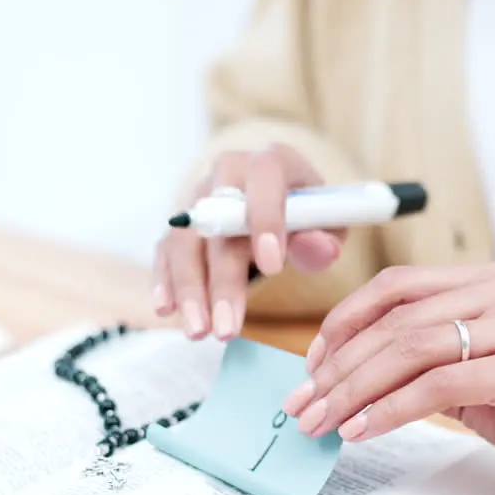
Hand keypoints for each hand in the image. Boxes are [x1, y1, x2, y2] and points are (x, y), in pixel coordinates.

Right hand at [153, 144, 344, 339]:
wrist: (282, 201)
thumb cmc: (309, 214)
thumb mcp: (329, 224)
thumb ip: (324, 238)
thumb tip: (320, 249)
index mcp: (271, 163)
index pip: (264, 179)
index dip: (266, 220)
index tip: (272, 268)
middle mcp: (228, 172)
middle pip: (217, 223)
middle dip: (222, 280)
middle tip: (227, 329)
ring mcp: (199, 197)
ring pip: (185, 241)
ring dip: (189, 289)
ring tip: (199, 332)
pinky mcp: (181, 224)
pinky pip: (165, 250)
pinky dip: (165, 280)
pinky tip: (167, 310)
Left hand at [280, 265, 494, 487]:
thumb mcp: (481, 372)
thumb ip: (430, 361)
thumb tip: (352, 377)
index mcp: (491, 280)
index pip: (399, 285)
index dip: (346, 320)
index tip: (312, 363)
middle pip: (396, 318)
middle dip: (338, 364)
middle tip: (304, 403)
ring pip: (411, 348)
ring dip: (355, 389)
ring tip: (323, 421)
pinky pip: (439, 385)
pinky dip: (391, 409)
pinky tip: (364, 429)